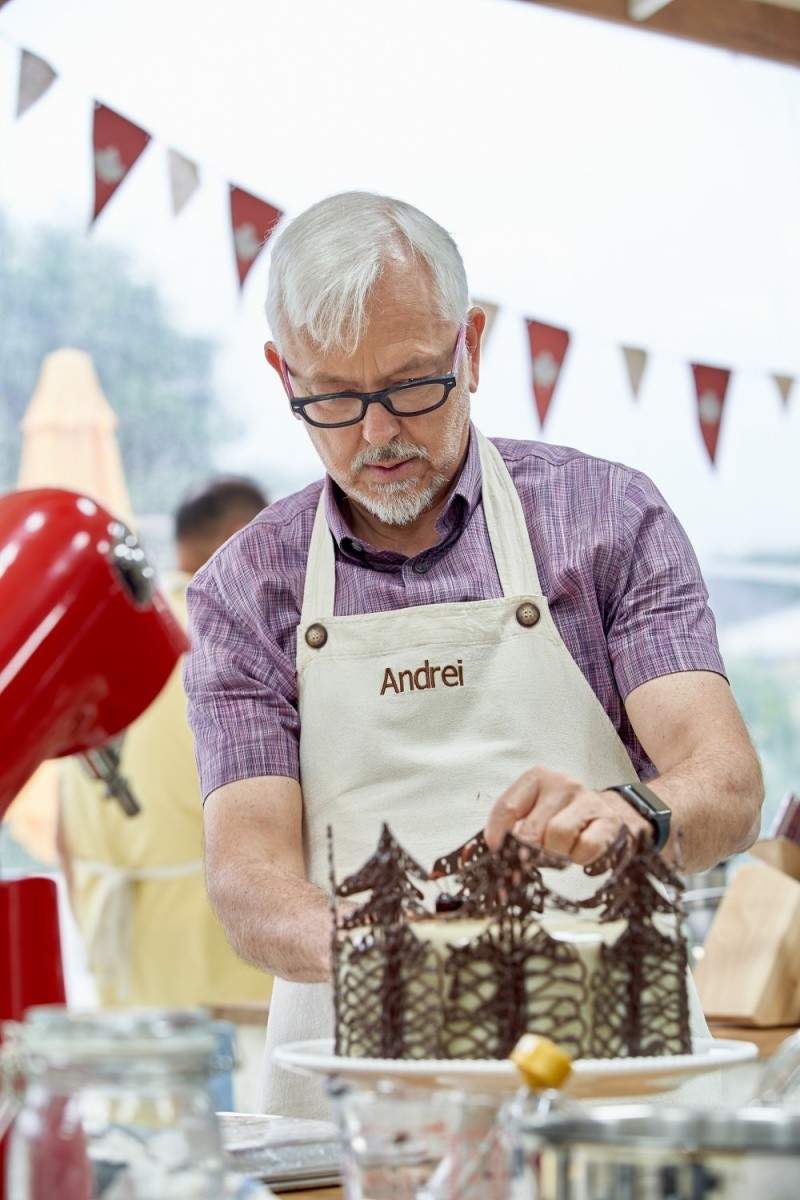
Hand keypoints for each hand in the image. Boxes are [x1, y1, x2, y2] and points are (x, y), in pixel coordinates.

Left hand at [483, 767, 651, 864]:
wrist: (606, 815)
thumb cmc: (560, 816)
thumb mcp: (533, 812)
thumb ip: (511, 827)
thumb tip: (494, 851)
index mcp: (537, 778)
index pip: (507, 809)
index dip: (498, 838)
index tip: (499, 854)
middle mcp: (562, 782)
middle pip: (531, 830)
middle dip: (530, 853)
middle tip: (535, 859)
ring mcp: (587, 799)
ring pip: (558, 836)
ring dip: (556, 854)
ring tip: (561, 851)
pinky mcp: (608, 821)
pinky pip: (585, 848)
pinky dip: (579, 858)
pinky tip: (579, 851)